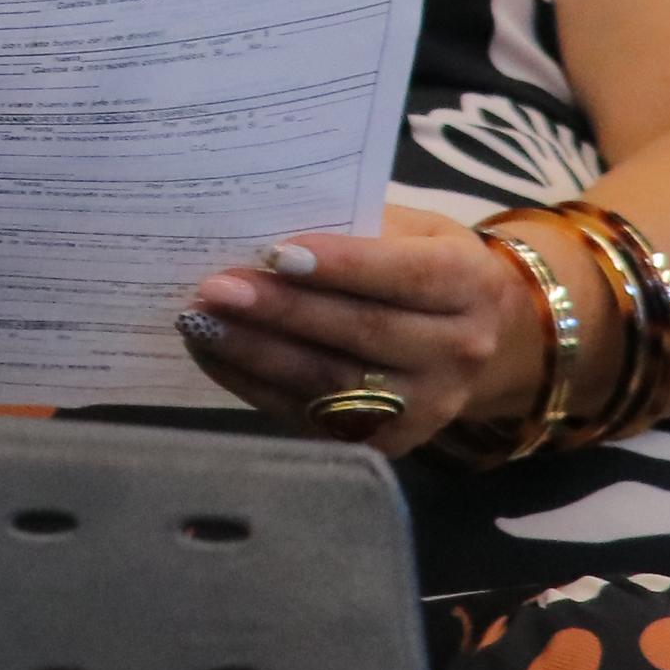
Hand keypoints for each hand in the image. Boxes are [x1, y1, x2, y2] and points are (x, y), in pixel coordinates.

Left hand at [176, 209, 530, 462]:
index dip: (340, 265)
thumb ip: (351, 227)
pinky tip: (211, 353)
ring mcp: (428, 407)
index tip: (273, 252)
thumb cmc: (415, 262)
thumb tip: (261, 229)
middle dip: (281, 311)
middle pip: (362, 332)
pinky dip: (253, 384)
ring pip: (332, 382)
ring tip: (199, 321)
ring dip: (255, 352)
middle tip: (214, 288)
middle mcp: (460, 351)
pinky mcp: (389, 443)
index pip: (404, 275)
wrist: (466, 339)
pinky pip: (311, 416)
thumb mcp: (407, 228)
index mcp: (470, 284)